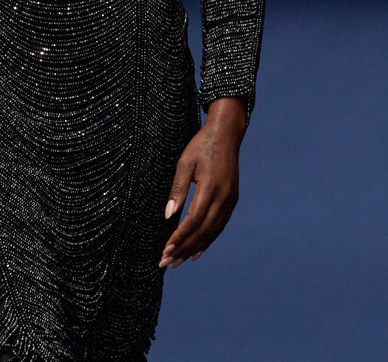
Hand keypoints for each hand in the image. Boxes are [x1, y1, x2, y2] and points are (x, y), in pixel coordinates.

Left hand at [158, 97, 246, 269]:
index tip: (165, 251)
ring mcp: (230, 200)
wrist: (226, 134)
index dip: (179, 238)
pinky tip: (198, 250)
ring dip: (195, 248)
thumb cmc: (201, 146)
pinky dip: (208, 239)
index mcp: (210, 188)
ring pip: (213, 232)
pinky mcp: (232, 200)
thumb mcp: (184, 164)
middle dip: (184, 249)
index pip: (193, 221)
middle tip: (167, 263)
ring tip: (179, 262)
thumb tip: (168, 216)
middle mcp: (223, 198)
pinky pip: (220, 225)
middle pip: (203, 231)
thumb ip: (177, 190)